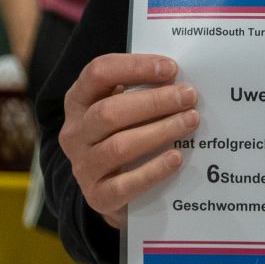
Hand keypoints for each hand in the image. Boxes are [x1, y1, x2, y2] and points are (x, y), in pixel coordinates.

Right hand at [59, 53, 197, 231]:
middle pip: (109, 112)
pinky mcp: (97, 197)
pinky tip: (176, 157)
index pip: (98, 73)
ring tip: (190, 121)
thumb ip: (141, 91)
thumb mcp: (123, 109)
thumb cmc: (123, 136)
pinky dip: (153, 170)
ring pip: (118, 146)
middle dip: (153, 102)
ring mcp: (83, 166)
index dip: (134, 67)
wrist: (111, 191)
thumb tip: (179, 82)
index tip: (171, 68)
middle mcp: (74, 133)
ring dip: (159, 131)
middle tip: (188, 97)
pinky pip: (125, 184)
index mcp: (78, 101)